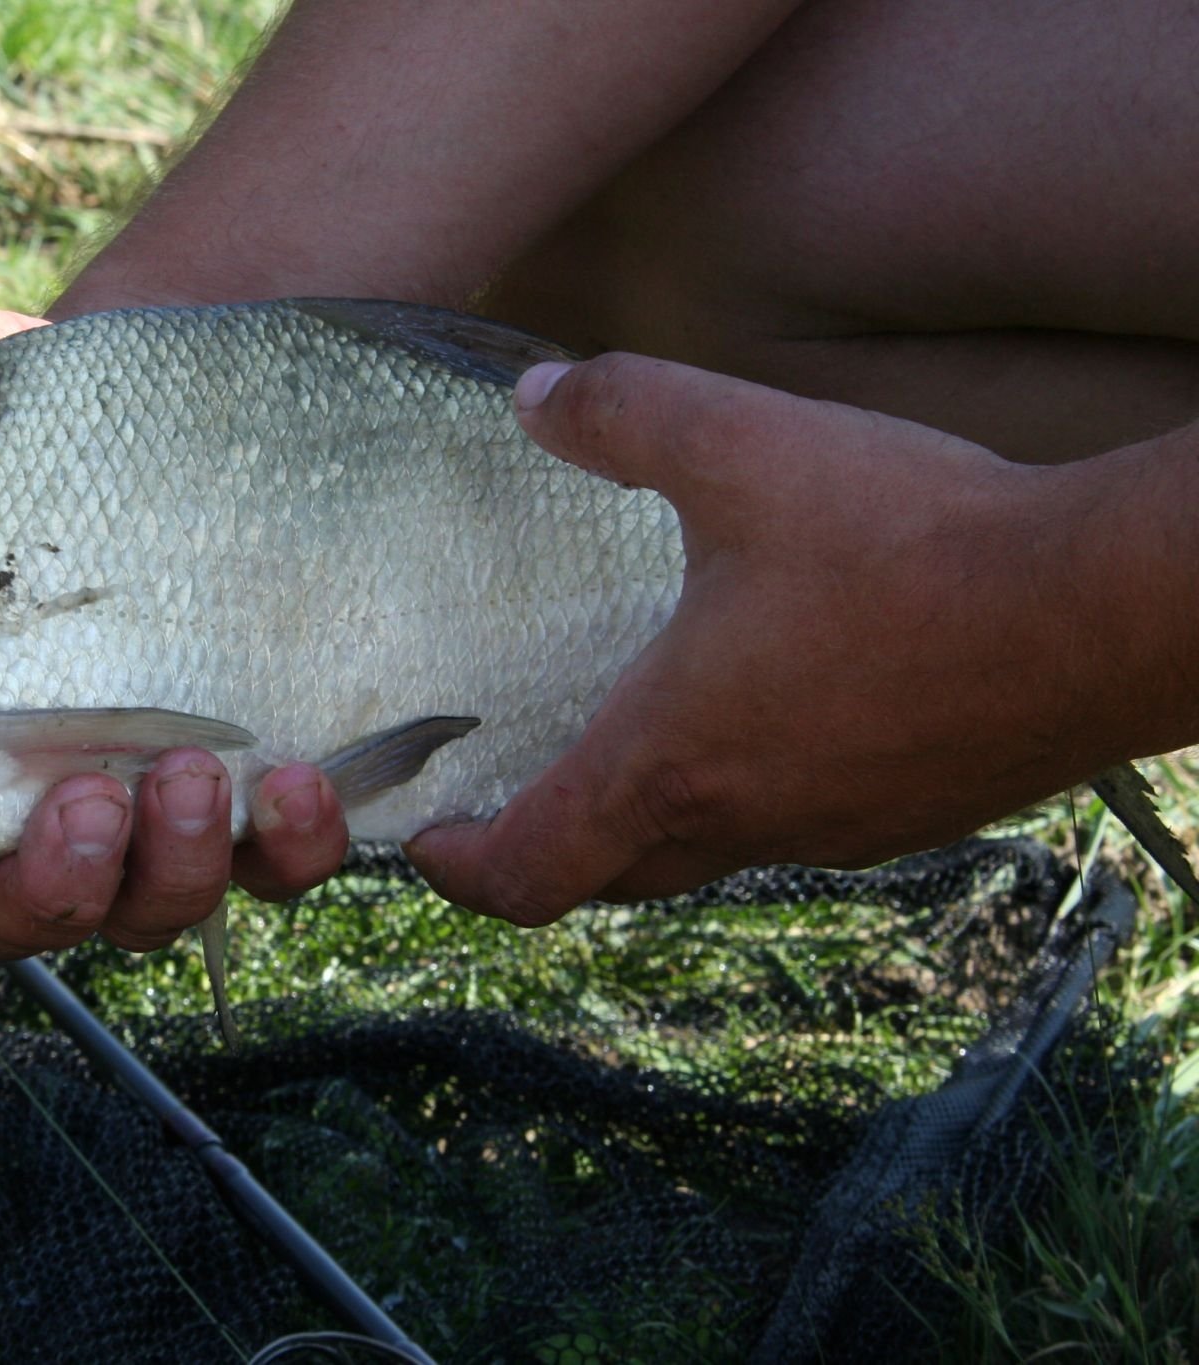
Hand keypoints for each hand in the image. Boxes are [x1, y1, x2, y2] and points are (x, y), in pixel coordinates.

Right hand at [0, 283, 349, 955]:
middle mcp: (23, 800)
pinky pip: (271, 867)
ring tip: (199, 772)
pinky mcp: (252, 794)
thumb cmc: (38, 418)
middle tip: (89, 803)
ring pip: (144, 909)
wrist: (191, 425)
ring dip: (171, 871)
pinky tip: (309, 782)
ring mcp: (144, 809)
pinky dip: (290, 848)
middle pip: (15, 915)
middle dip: (52, 886)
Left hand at [408, 353, 1110, 924]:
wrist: (1107, 609)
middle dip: (548, 846)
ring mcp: (836, 828)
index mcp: (671, 759)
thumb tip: (532, 396)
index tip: (427, 844)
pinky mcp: (912, 812)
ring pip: (707, 853)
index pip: (532, 872)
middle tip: (512, 796)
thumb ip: (618, 412)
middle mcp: (745, 819)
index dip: (462, 871)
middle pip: (611, 875)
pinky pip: (796, 824)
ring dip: (650, 818)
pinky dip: (747, 793)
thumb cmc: (913, 541)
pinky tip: (771, 712)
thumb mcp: (740, 444)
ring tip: (631, 744)